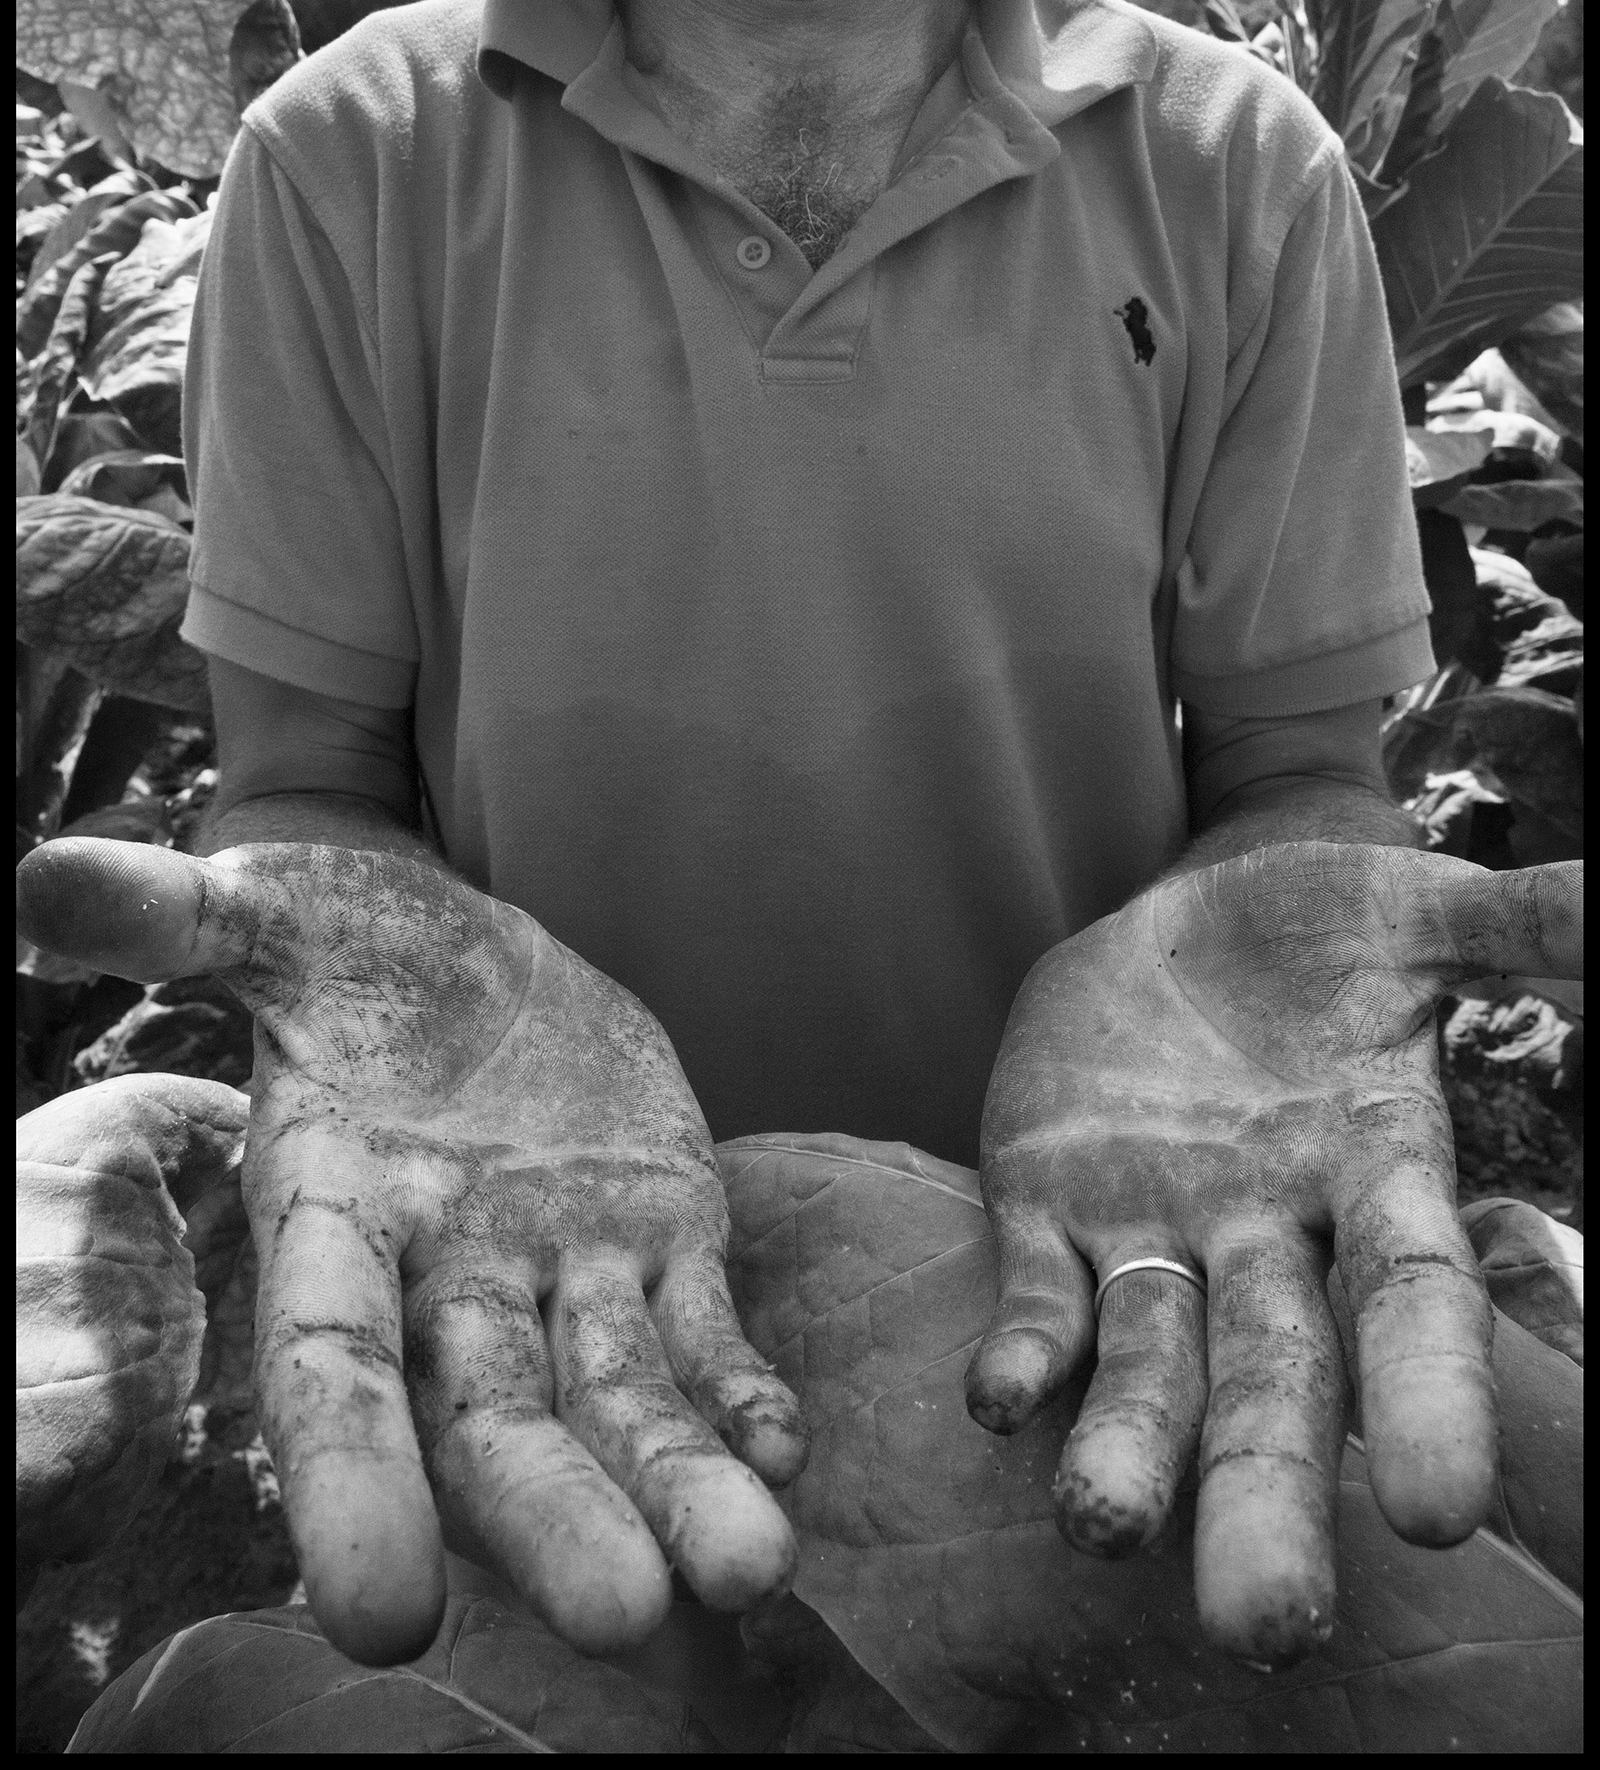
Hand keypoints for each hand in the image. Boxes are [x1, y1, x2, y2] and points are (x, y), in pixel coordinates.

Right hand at [15, 841, 808, 1662]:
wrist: (459, 947)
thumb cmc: (343, 938)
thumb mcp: (267, 910)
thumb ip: (171, 916)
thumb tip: (42, 879)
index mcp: (339, 1214)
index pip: (333, 1367)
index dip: (351, 1482)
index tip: (382, 1615)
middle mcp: (448, 1272)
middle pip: (492, 1417)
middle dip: (551, 1515)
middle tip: (621, 1616)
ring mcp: (563, 1262)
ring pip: (617, 1396)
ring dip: (679, 1483)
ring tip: (751, 1568)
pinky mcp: (664, 1230)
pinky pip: (704, 1332)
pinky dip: (739, 1395)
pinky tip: (783, 1454)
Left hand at [966, 842, 1581, 1666]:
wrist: (1195, 912)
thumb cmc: (1328, 921)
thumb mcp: (1420, 910)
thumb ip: (1522, 927)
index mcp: (1371, 1175)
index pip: (1411, 1304)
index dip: (1427, 1400)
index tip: (1437, 1511)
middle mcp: (1270, 1230)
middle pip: (1277, 1381)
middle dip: (1268, 1495)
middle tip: (1267, 1626)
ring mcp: (1156, 1226)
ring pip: (1148, 1365)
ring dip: (1127, 1452)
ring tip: (1103, 1532)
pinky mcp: (1049, 1199)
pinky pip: (1038, 1295)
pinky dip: (1022, 1347)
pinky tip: (997, 1401)